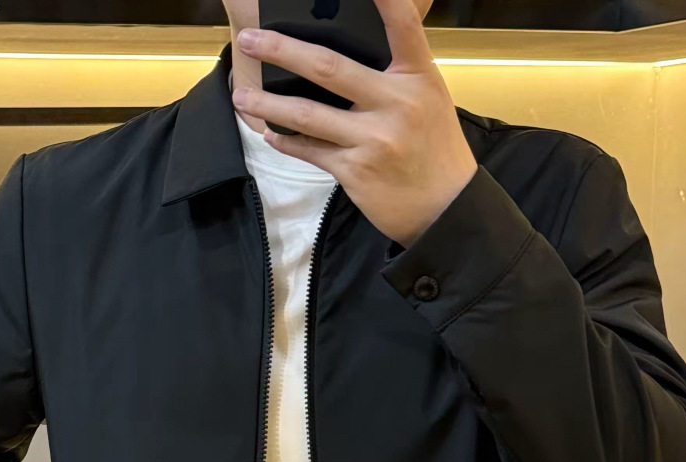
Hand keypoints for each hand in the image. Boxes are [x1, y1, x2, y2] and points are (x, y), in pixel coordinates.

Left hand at [232, 0, 477, 248]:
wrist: (445, 210)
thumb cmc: (435, 149)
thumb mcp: (428, 100)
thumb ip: (396, 74)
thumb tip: (347, 55)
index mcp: (418, 78)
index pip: (403, 27)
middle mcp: (395, 104)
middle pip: (329, 68)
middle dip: (282, 50)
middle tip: (249, 40)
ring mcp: (373, 139)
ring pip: (307, 115)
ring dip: (267, 105)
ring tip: (241, 96)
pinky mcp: (355, 171)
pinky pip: (311, 151)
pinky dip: (287, 141)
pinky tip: (271, 133)